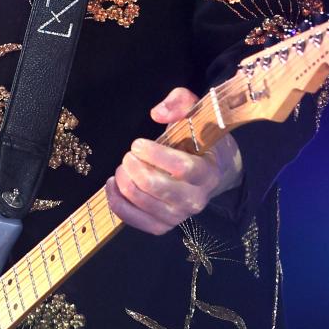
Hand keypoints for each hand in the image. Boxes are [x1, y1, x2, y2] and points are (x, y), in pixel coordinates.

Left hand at [105, 87, 243, 234]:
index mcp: (207, 172)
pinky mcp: (164, 226)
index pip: (181, 168)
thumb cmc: (201, 142)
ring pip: (145, 205)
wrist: (216, 173)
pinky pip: (137, 222)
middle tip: (127, 156)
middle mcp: (196, 199)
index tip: (137, 143)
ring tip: (121, 168)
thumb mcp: (197, 115)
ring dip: (125, 185)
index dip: (155, 155)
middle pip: (158, 188)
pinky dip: (119, 205)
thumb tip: (157, 113)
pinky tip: (113, 187)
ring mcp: (179, 215)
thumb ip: (180, 102)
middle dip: (134, 169)